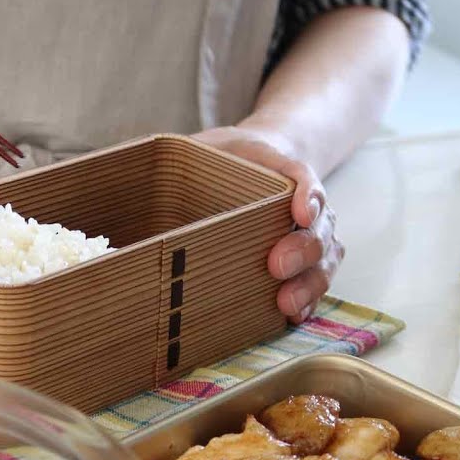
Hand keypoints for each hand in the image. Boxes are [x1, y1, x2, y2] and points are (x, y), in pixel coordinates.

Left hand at [193, 125, 343, 322]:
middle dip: (302, 248)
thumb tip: (134, 167)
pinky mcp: (307, 264)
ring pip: (325, 257)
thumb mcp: (210, 145)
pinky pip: (318, 280)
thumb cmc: (230, 160)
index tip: (301, 212)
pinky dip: (310, 299)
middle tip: (277, 264)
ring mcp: (311, 235)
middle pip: (318, 226)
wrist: (259, 167)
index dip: (307, 194)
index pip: (303, 177)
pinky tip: (294, 314)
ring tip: (287, 303)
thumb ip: (188, 152)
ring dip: (309, 282)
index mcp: (282, 170)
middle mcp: (306, 206)